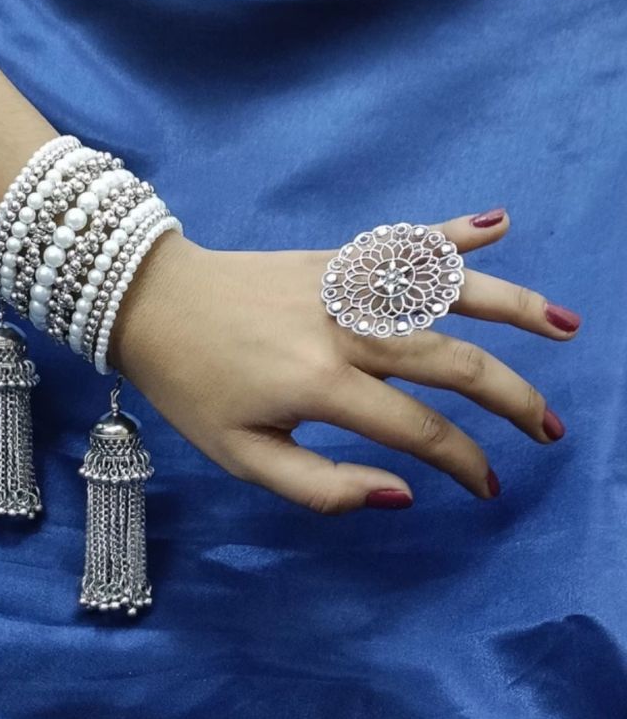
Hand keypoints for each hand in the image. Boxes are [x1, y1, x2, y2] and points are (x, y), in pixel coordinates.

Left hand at [111, 209, 579, 512]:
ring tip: (568, 327)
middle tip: (551, 429)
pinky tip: (497, 223)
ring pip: (446, 294)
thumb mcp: (240, 457)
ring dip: (513, 308)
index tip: (489, 486)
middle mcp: (346, 330)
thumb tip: (403, 494)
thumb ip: (321, 486)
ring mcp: (342, 286)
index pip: (420, 430)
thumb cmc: (192, 386)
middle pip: (452, 363)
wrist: (151, 303)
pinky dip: (450, 235)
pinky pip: (400, 245)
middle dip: (511, 400)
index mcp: (322, 387)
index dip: (464, 463)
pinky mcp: (332, 259)